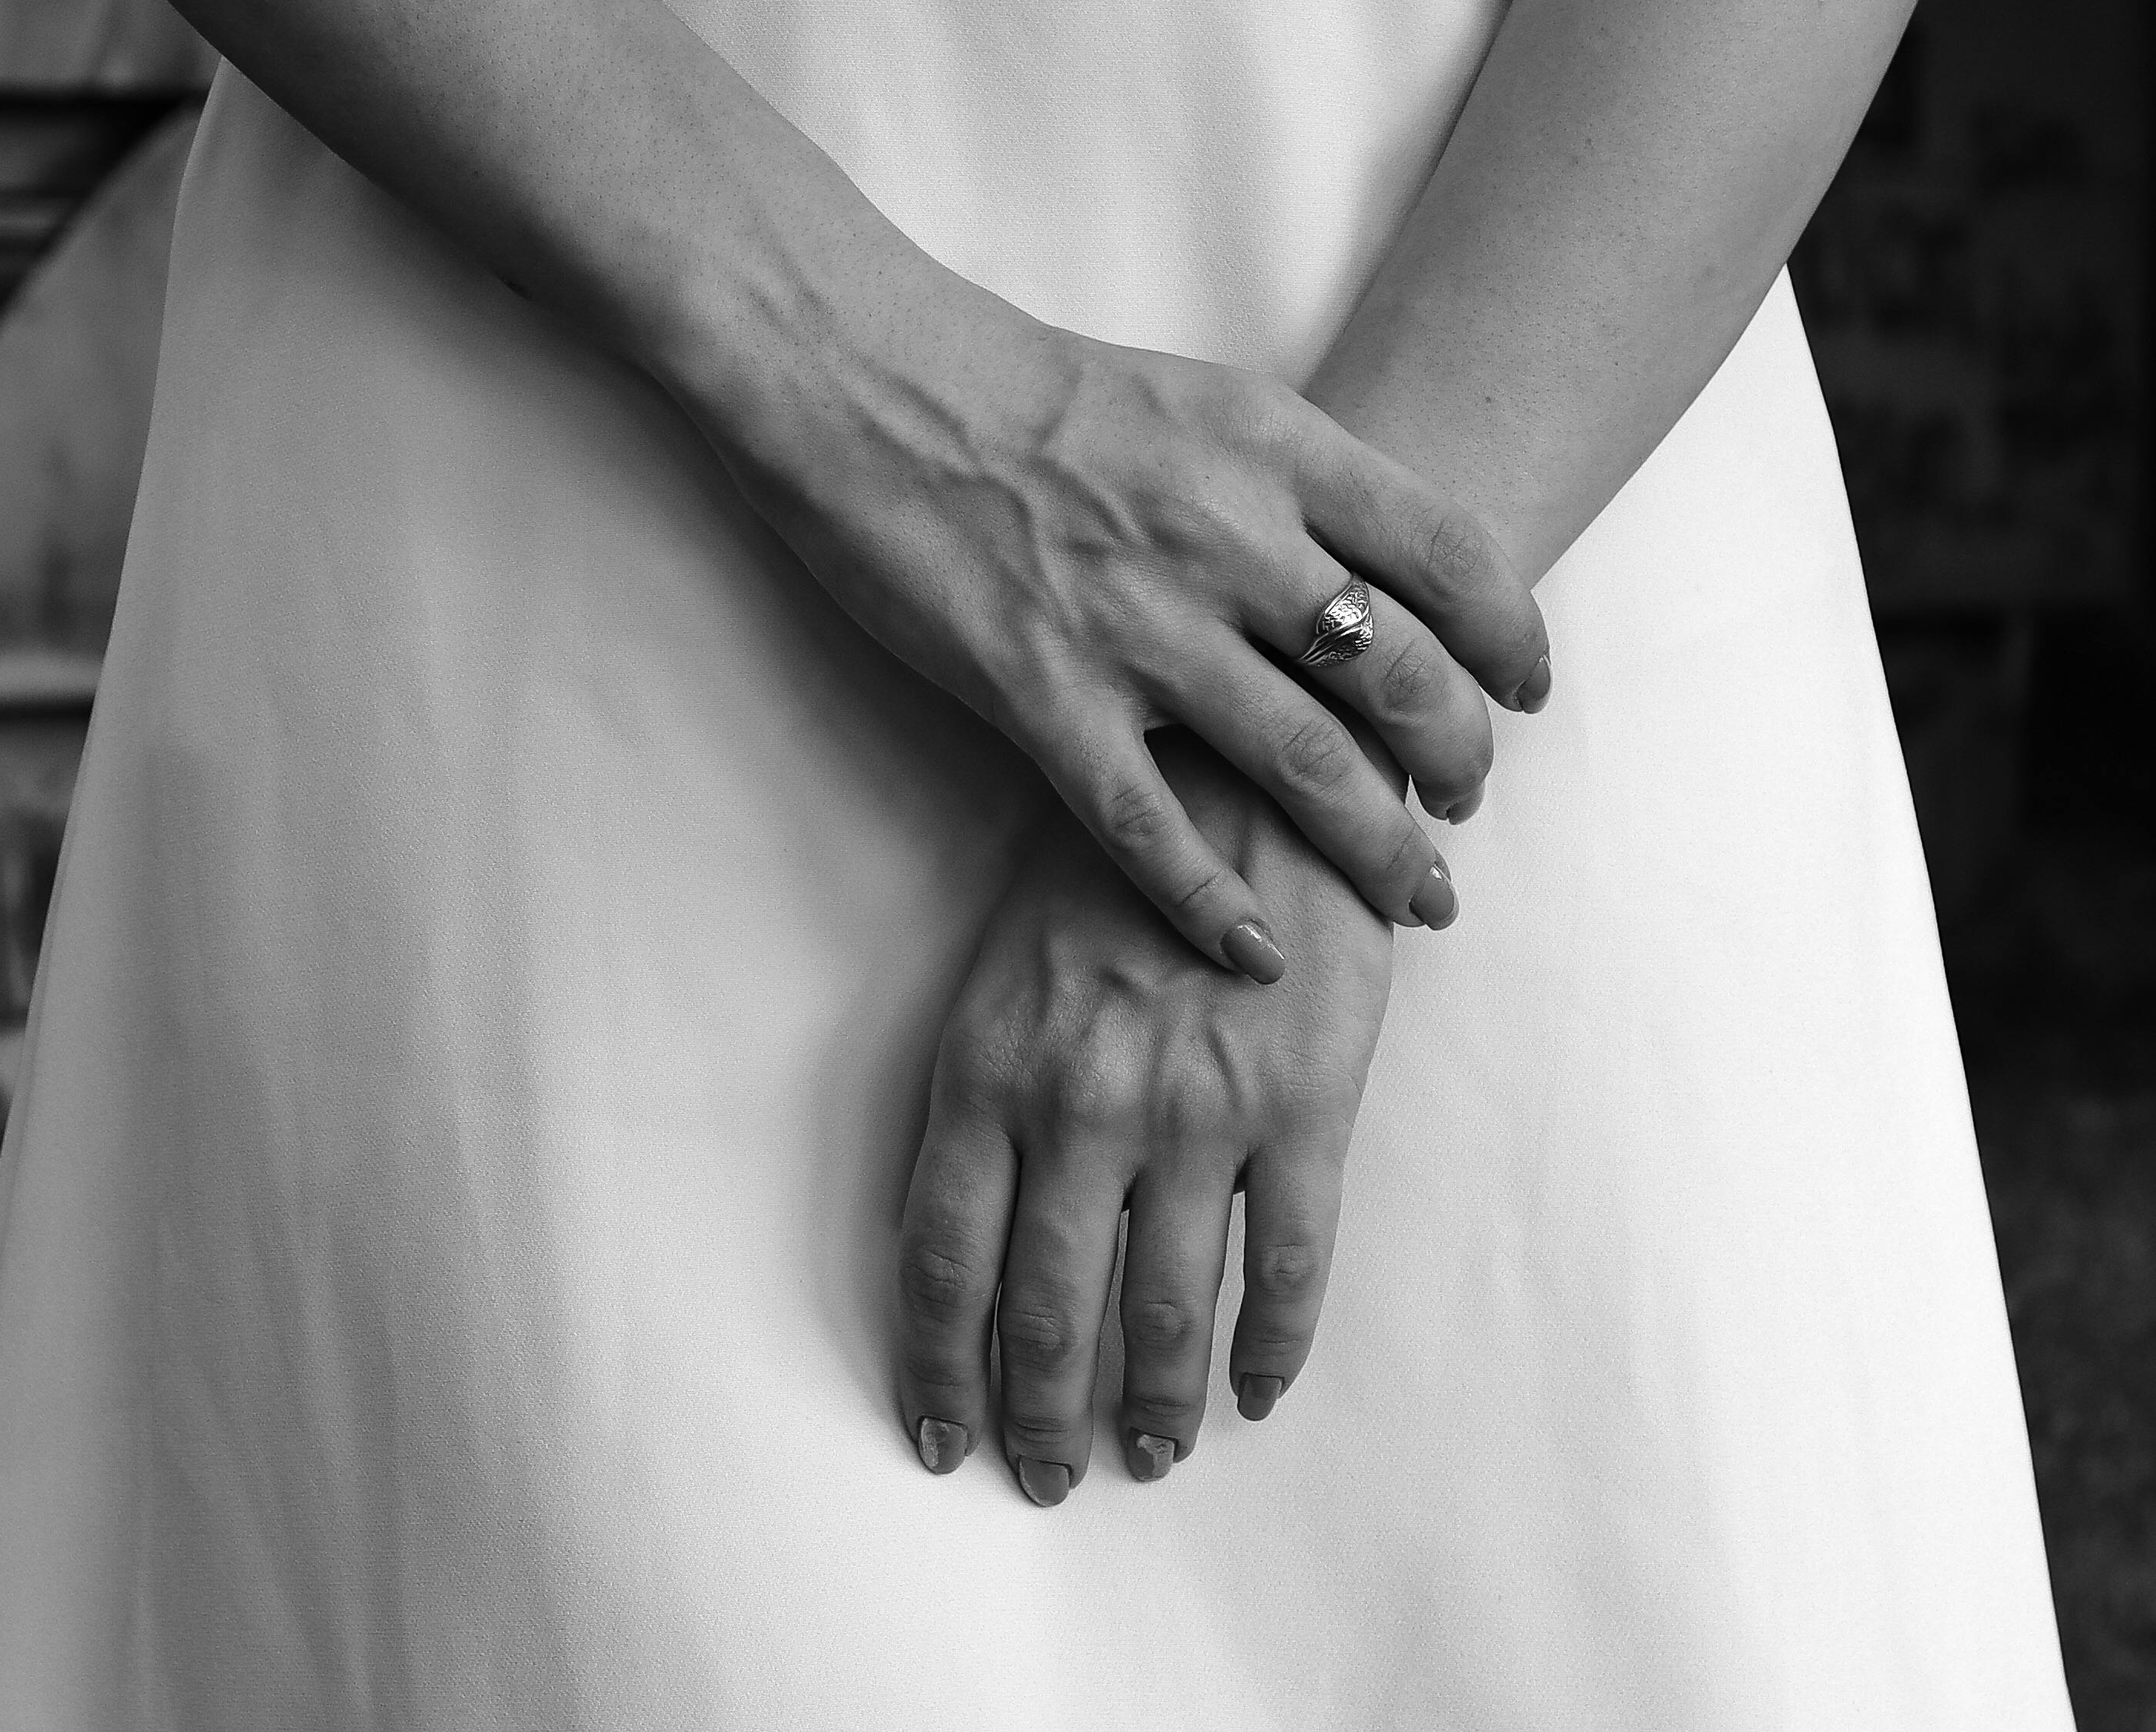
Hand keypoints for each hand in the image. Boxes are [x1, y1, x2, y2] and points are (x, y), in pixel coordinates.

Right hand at [706, 250, 1547, 972]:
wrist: (872, 383)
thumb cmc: (1036, 391)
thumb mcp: (1201, 401)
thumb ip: (1296, 482)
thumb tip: (1390, 570)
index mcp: (1272, 447)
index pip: (1450, 555)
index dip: (1514, 638)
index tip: (1530, 690)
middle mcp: (1226, 536)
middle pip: (1403, 674)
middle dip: (1462, 760)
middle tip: (1468, 805)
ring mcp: (1135, 622)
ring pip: (1307, 765)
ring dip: (1381, 850)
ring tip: (1420, 897)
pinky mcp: (1042, 693)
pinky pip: (1150, 828)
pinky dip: (1214, 906)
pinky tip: (1257, 957)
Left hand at [897, 740, 1390, 1499]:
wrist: (1249, 765)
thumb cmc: (1115, 856)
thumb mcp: (1010, 961)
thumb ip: (989, 1089)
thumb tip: (970, 1229)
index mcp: (992, 1065)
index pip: (944, 1260)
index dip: (939, 1365)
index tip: (941, 1431)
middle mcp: (1083, 1106)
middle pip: (1047, 1313)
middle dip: (1038, 1416)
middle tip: (1043, 1475)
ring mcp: (1197, 1114)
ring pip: (1163, 1314)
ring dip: (1149, 1406)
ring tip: (1144, 1453)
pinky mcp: (1302, 1107)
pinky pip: (1288, 1272)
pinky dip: (1271, 1350)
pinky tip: (1255, 1390)